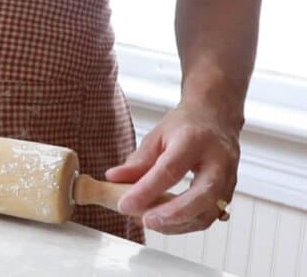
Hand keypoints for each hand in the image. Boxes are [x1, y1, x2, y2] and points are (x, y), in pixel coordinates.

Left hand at [105, 104, 240, 233]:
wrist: (215, 119)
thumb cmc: (186, 126)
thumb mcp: (157, 136)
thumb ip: (138, 160)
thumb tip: (114, 178)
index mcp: (194, 140)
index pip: (170, 169)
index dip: (146, 190)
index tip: (125, 204)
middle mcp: (218, 160)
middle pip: (202, 194)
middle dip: (173, 213)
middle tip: (147, 221)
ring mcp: (229, 178)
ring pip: (209, 210)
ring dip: (180, 224)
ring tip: (153, 223)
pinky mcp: (230, 192)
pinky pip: (211, 215)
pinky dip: (188, 224)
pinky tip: (167, 223)